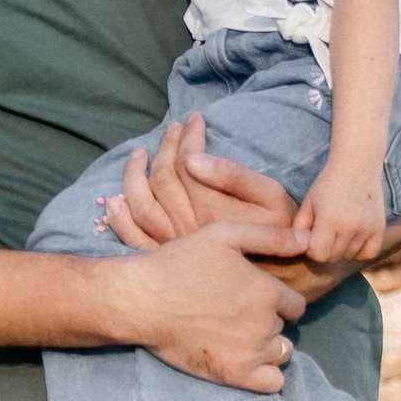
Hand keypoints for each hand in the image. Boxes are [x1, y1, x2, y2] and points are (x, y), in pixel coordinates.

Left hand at [98, 118, 296, 254]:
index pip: (185, 161)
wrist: (286, 281)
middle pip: (161, 177)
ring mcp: (173, 245)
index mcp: (209, 208)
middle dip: (166, 145)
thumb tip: (193, 159)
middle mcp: (185, 226)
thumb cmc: (284, 233)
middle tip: (174, 128)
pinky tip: (114, 200)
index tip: (195, 119)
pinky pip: (134, 240)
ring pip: (141, 204)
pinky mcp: (168, 260)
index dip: (188, 136)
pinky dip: (120, 220)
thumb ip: (234, 176)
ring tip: (140, 153)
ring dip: (135, 175)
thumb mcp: (272, 197)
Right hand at [103, 209, 298, 389]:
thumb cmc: (180, 262)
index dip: (277, 300)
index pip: (296, 304)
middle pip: (284, 327)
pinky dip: (265, 374)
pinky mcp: (235, 374)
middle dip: (268, 322)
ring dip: (267, 347)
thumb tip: (309, 241)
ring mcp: (252, 351)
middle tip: (237, 315)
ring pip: (281, 353)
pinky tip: (244, 361)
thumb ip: (270, 237)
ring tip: (238, 337)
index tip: (253, 298)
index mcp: (267, 290)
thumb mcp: (224, 235)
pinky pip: (272, 383)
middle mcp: (265, 323)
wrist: (142, 300)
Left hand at [291, 159, 385, 274]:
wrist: (357, 164)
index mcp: (329, 219)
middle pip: (333, 257)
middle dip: (325, 248)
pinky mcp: (379, 228)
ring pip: (349, 256)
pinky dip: (359, 251)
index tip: (312, 235)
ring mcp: (367, 228)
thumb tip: (299, 250)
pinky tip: (353, 238)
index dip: (312, 248)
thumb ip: (299, 228)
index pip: (318, 254)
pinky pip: (368, 253)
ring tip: (338, 229)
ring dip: (341, 249)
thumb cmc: (327, 184)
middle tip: (324, 231)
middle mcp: (350, 226)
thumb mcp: (308, 203)